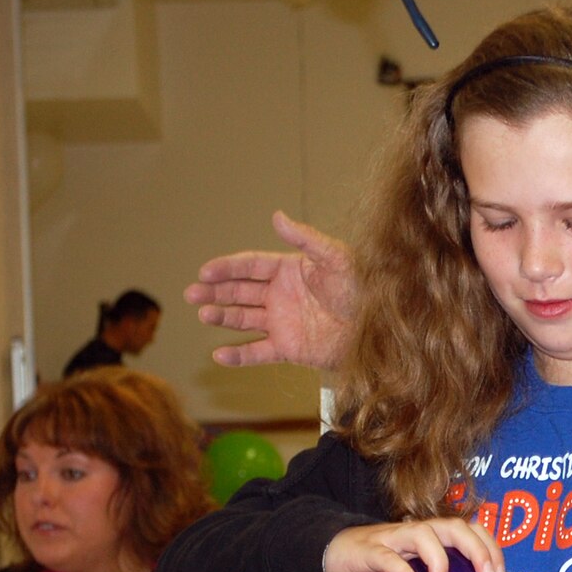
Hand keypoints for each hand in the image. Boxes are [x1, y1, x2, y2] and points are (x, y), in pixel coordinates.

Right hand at [185, 212, 360, 370]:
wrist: (379, 328)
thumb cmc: (363, 289)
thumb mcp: (336, 258)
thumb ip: (305, 238)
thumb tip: (277, 216)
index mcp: (289, 270)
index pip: (250, 265)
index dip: (227, 268)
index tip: (206, 271)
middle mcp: (280, 295)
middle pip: (239, 291)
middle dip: (215, 291)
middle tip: (192, 293)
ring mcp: (282, 322)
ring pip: (243, 319)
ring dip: (222, 316)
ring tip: (205, 314)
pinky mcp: (288, 348)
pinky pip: (258, 353)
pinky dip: (239, 356)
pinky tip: (219, 354)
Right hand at [322, 519, 505, 571]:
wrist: (335, 559)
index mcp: (434, 540)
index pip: (472, 531)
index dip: (490, 548)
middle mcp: (419, 533)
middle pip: (455, 526)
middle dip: (476, 549)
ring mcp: (395, 539)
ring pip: (425, 533)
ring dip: (439, 558)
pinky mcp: (371, 549)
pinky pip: (390, 557)